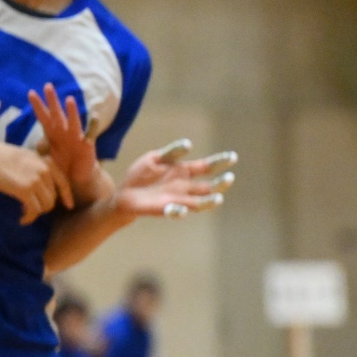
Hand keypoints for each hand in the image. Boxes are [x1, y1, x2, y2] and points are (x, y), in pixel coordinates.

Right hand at [0, 136, 69, 222]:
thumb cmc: (2, 157)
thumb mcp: (28, 158)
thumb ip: (40, 170)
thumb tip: (44, 188)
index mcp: (48, 163)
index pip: (64, 183)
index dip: (67, 197)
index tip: (69, 207)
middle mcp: (46, 171)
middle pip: (53, 197)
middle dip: (43, 204)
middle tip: (29, 207)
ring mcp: (36, 181)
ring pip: (46, 205)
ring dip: (36, 212)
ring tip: (24, 211)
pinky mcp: (25, 190)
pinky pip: (34, 210)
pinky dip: (29, 218)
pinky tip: (22, 219)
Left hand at [27, 84, 103, 199]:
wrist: (78, 177)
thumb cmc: (62, 165)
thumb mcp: (47, 157)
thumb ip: (44, 148)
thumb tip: (38, 142)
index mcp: (53, 134)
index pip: (44, 117)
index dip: (38, 106)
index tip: (30, 92)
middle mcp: (65, 133)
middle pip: (57, 114)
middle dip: (52, 100)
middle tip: (48, 86)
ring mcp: (77, 138)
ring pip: (73, 122)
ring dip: (71, 111)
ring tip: (69, 100)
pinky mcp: (87, 146)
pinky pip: (90, 134)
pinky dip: (92, 125)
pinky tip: (94, 116)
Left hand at [116, 139, 236, 219]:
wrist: (124, 194)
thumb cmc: (141, 175)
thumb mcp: (154, 158)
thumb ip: (171, 152)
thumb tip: (188, 144)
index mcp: (184, 172)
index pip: (207, 167)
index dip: (220, 162)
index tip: (232, 157)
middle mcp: (186, 187)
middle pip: (209, 187)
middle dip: (221, 184)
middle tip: (229, 178)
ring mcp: (177, 200)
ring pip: (199, 203)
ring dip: (209, 202)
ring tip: (218, 199)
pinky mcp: (165, 209)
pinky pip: (175, 212)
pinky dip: (178, 211)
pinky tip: (180, 209)